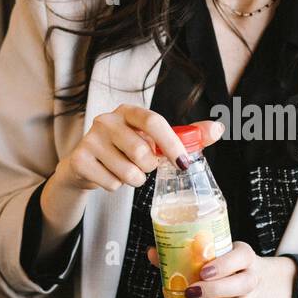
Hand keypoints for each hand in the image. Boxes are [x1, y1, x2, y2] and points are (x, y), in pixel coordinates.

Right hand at [56, 107, 224, 194]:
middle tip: (142, 165)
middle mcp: (107, 120)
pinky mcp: (79, 159)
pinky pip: (112, 183)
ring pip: (128, 172)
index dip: (170, 142)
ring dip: (133, 179)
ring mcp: (90, 138)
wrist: (85, 165)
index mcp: (128, 111)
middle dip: (149, 167)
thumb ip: (187, 136)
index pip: (153, 121)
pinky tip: (108, 175)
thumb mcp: (154, 140)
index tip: (183, 162)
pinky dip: (115, 186)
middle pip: (142, 153)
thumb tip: (218, 128)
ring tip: (124, 170)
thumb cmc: (125, 150)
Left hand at [146, 241, 294, 297]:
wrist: (263, 284)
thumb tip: (153, 252)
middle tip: (191, 291)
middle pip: (241, 284)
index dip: (224, 265)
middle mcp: (252, 278)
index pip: (241, 257)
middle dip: (215, 290)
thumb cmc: (231, 266)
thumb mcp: (218, 254)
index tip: (203, 271)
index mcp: (246, 257)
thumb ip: (186, 253)